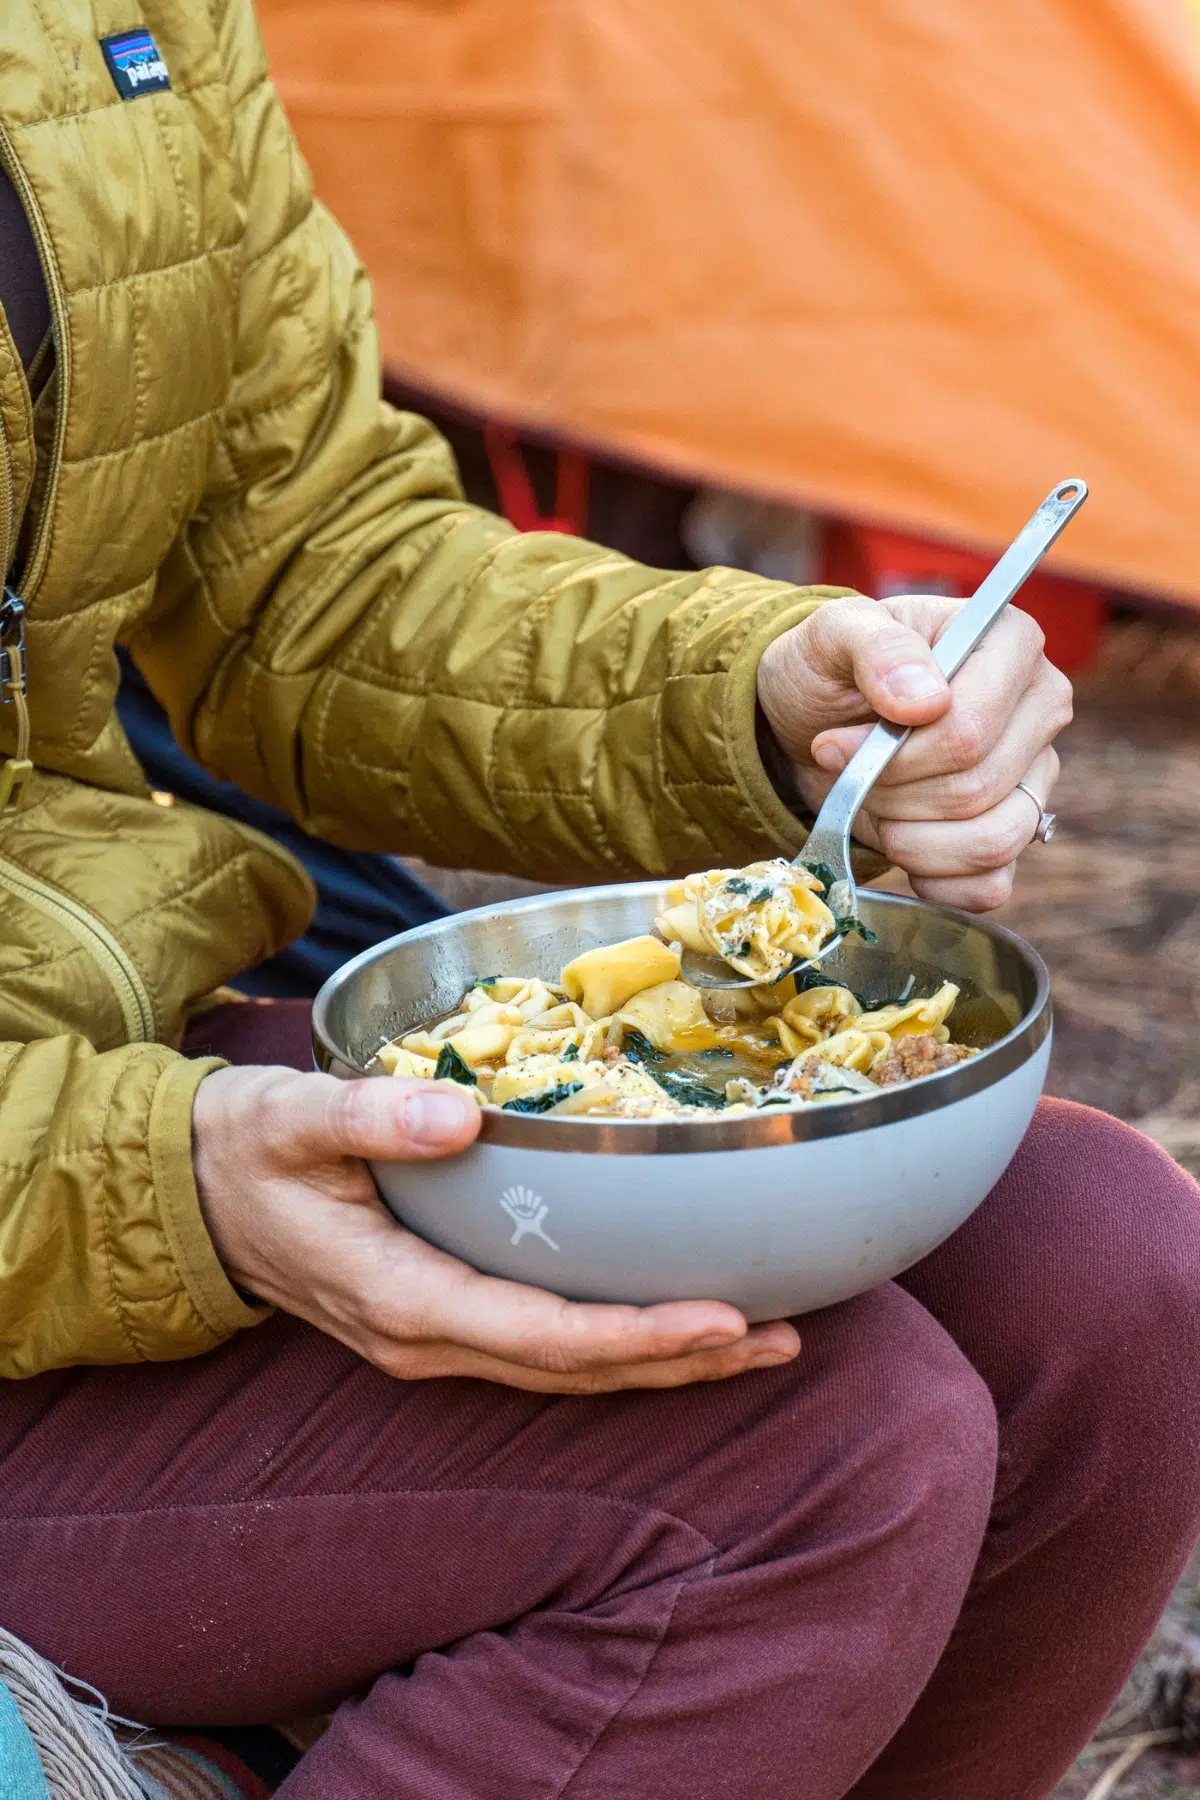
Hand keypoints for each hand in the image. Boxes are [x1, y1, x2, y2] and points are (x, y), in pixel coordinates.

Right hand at [192, 1065, 799, 1391]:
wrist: (193, 1197)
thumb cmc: (247, 1149)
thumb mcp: (292, 1117)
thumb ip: (369, 1114)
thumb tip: (459, 1108)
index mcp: (399, 1296)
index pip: (538, 1334)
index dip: (633, 1335)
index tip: (723, 1319)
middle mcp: (426, 1340)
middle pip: (572, 1371)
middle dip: (677, 1362)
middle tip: (780, 1340)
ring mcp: (435, 1342)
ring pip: (566, 1374)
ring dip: (663, 1364)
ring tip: (762, 1344)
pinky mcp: (444, 1323)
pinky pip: (545, 1352)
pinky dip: (619, 1347)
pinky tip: (676, 1326)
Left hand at [756, 593, 1072, 910]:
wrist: (813, 722)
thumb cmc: (829, 668)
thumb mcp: (832, 635)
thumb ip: (877, 649)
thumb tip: (925, 701)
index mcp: (1011, 644)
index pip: (971, 728)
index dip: (895, 755)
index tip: (832, 746)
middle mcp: (1040, 707)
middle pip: (977, 786)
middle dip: (893, 793)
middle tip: (848, 773)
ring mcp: (1036, 775)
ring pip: (993, 841)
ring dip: (909, 839)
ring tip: (871, 803)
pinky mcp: (1017, 831)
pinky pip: (990, 885)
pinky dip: (932, 879)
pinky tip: (897, 843)